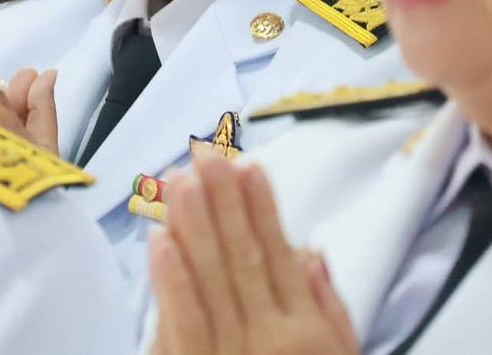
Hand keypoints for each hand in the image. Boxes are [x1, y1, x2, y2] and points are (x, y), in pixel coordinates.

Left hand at [150, 152, 357, 354]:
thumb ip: (330, 311)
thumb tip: (312, 253)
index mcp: (307, 331)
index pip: (279, 257)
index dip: (262, 209)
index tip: (249, 167)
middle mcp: (270, 337)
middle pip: (243, 257)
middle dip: (224, 201)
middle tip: (209, 155)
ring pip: (210, 280)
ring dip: (195, 224)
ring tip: (183, 179)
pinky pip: (183, 322)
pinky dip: (172, 280)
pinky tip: (161, 239)